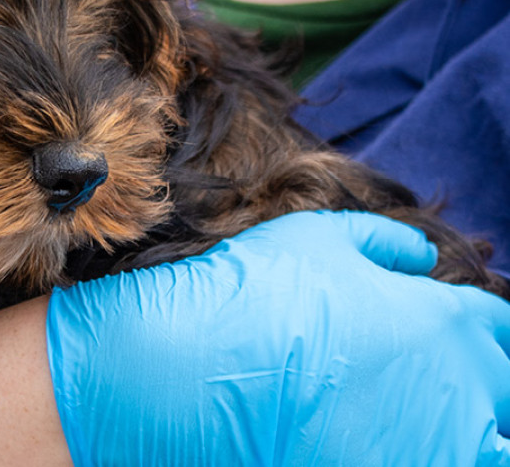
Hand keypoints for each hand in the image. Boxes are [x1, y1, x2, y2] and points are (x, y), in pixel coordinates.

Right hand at [46, 210, 509, 465]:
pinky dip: (437, 454)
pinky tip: (397, 442)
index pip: (501, 328)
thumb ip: (383, 241)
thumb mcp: (316, 236)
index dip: (492, 335)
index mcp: (439, 319)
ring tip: (432, 427)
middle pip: (508, 391)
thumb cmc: (256, 290)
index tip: (473, 341)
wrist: (201, 366)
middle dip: (494, 388)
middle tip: (446, 391)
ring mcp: (431, 449)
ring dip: (477, 435)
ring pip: (495, 451)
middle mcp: (454, 388)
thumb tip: (425, 255)